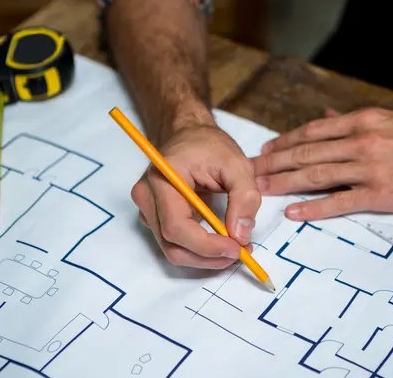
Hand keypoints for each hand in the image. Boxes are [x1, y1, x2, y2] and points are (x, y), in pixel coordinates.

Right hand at [131, 121, 260, 268]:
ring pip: (173, 249)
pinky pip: (175, 243)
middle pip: (172, 245)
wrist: (190, 134)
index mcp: (162, 179)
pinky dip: (199, 250)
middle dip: (208, 257)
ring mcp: (147, 208)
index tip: (237, 248)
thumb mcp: (237, 164)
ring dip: (205, 258)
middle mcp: (147, 197)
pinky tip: (221, 241)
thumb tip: (241, 235)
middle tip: (241, 252)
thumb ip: (245, 198)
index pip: (176, 227)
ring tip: (235, 248)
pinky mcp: (155, 217)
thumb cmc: (210, 145)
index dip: (206, 246)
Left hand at [252, 107, 392, 219]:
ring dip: (285, 183)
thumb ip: (356, 122)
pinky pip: (340, 202)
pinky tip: (294, 212)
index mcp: (364, 121)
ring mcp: (370, 169)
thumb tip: (326, 118)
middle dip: (275, 163)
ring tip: (262, 190)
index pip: (313, 132)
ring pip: (317, 176)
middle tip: (251, 171)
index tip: (267, 150)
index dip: (285, 142)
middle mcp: (362, 142)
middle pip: (307, 153)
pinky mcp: (382, 195)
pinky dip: (314, 208)